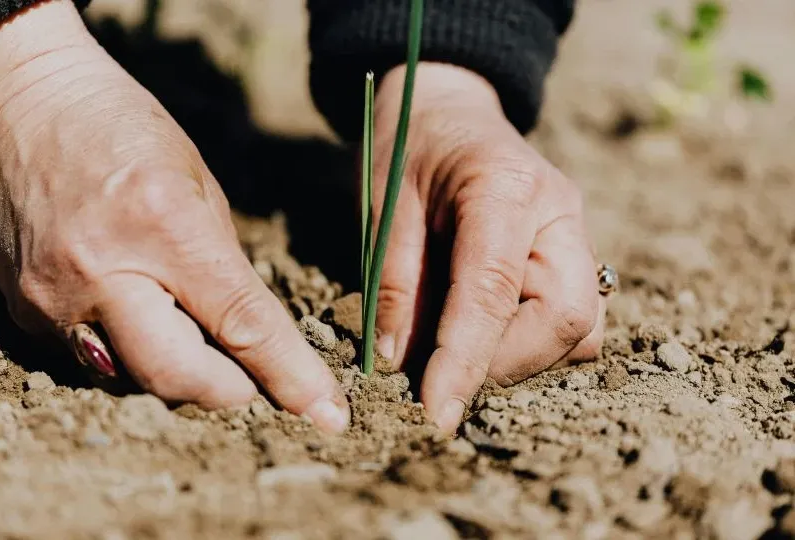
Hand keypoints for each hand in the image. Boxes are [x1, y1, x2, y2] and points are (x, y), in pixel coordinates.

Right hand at [0, 0, 348, 432]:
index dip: (291, 376)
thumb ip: (222, 265)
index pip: (242, 325)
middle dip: (230, 391)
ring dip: (180, 373)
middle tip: (254, 382)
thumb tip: (247, 332)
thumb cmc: (121, 127)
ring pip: (135, 379)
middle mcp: (103, 271)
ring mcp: (54, 297)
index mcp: (164, 227)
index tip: (327, 414)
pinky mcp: (24, 309)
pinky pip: (93, 359)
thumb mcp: (196, 184)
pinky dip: (131, 352)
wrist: (18, 101)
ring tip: (195, 337)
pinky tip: (140, 316)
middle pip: (179, 377)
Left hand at [372, 63, 604, 433]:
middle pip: (566, 318)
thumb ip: (393, 281)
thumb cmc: (408, 148)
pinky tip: (485, 329)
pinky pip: (574, 320)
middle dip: (504, 364)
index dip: (465, 360)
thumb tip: (399, 362)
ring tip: (461, 347)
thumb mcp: (383, 204)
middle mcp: (559, 212)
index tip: (435, 413)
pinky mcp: (574, 254)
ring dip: (522, 358)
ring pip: (581, 328)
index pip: (494, 291)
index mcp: (505, 187)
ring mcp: (575, 233)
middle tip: (444, 373)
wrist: (448, 110)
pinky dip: (532, 343)